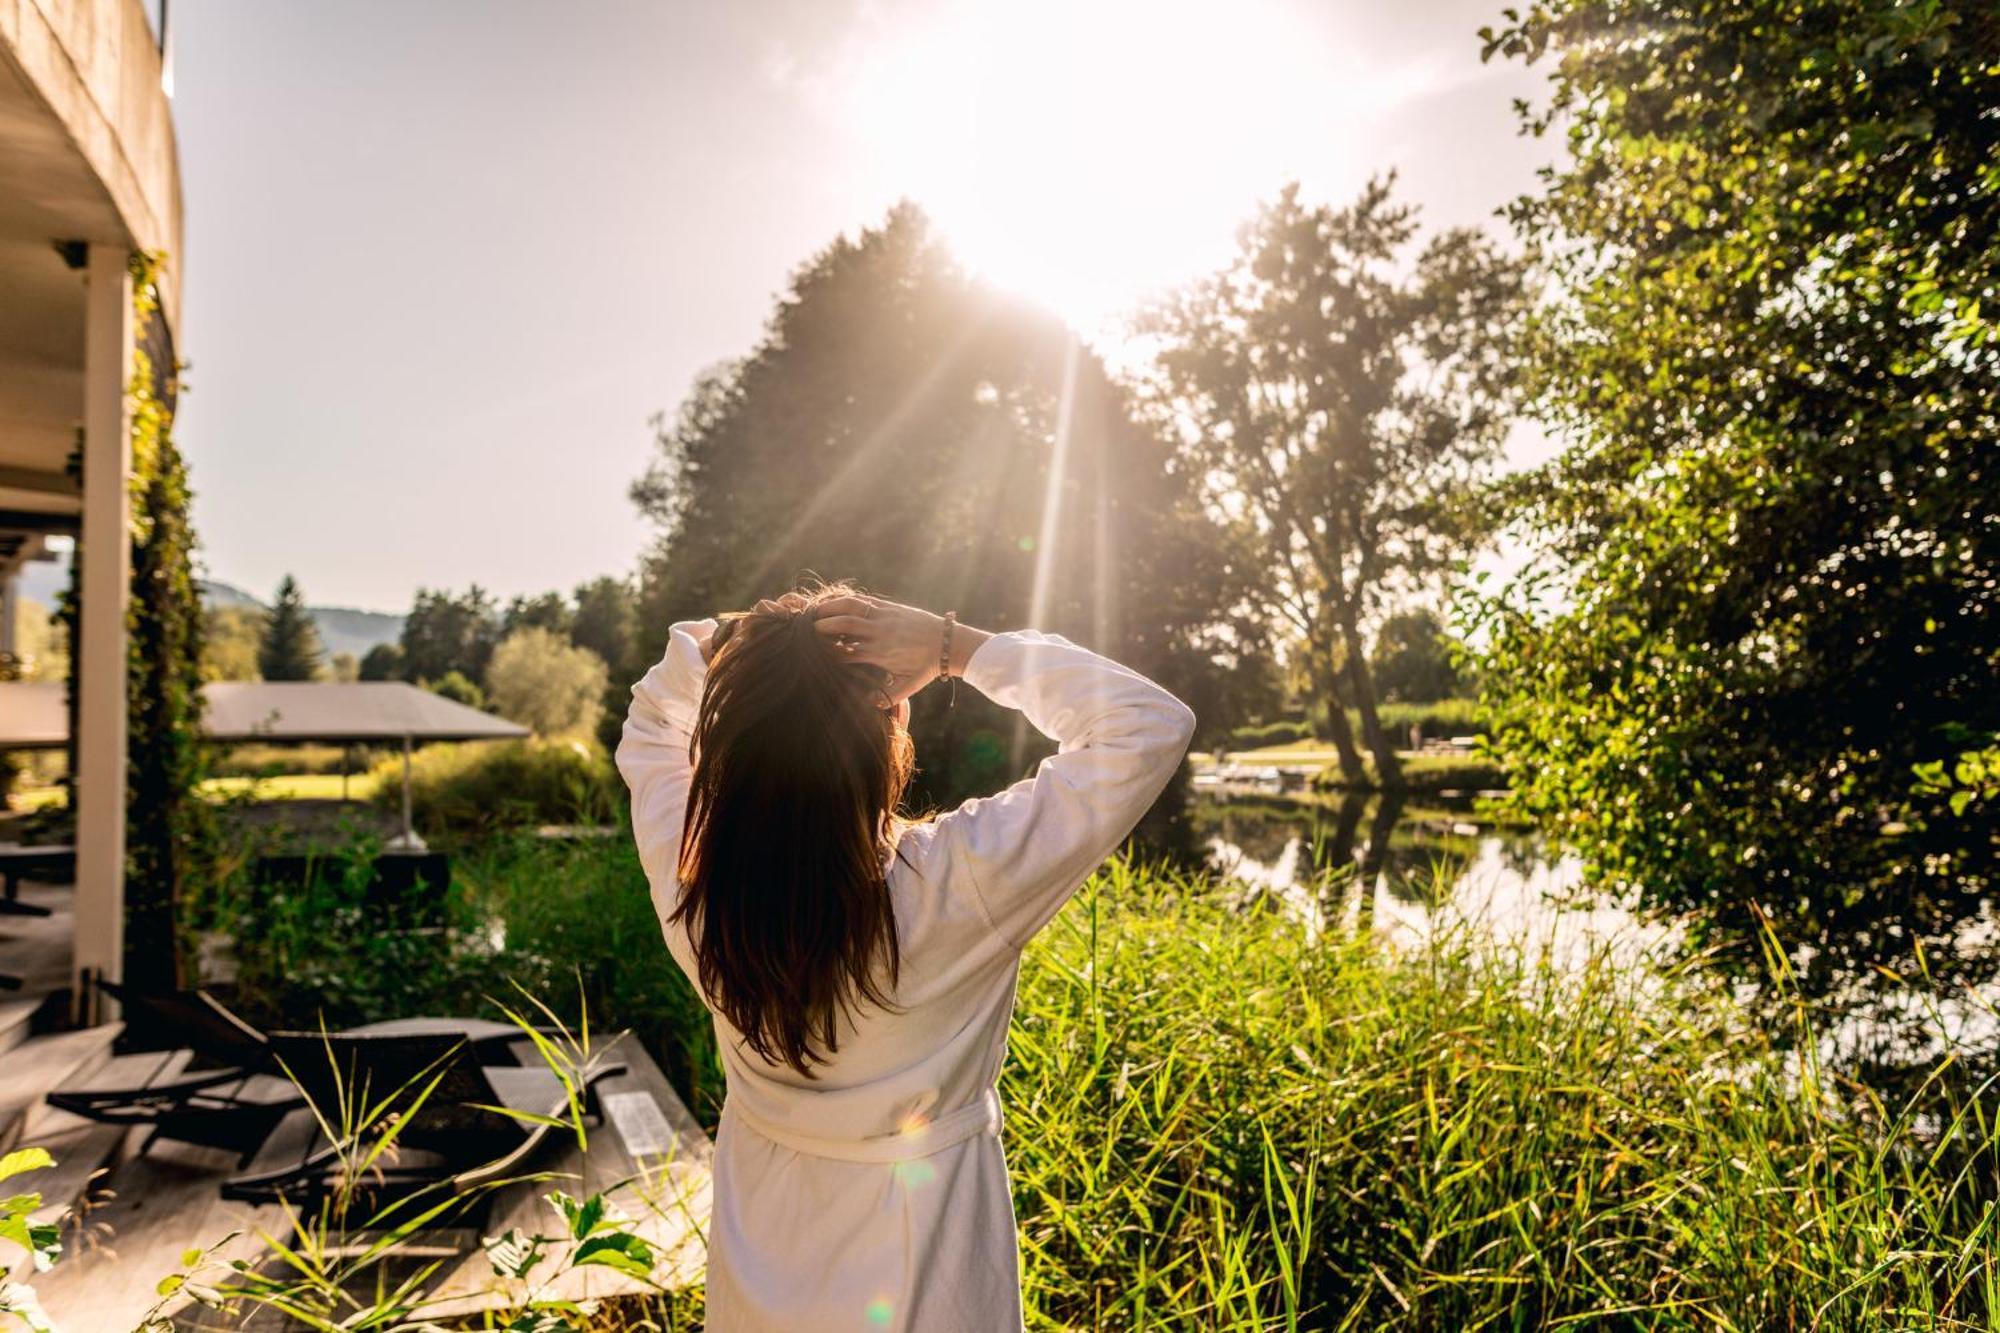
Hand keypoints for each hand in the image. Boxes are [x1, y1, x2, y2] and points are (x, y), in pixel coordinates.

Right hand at [812, 594, 988, 705]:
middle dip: (822, 627)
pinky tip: (834, 602)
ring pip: (851, 607)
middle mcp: (879, 634)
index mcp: (879, 655)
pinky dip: (846, 600)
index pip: (844, 653)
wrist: (948, 644)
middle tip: (805, 630)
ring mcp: (884, 618)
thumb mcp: (908, 686)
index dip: (826, 654)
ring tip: (813, 611)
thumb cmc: (927, 667)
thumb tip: (867, 703)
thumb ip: (887, 697)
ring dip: (830, 607)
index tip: (812, 656)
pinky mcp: (890, 608)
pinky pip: (864, 600)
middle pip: (843, 626)